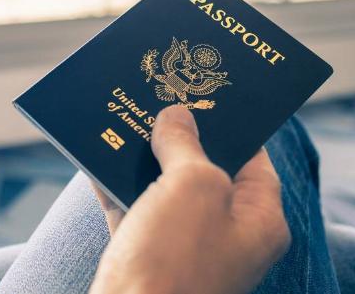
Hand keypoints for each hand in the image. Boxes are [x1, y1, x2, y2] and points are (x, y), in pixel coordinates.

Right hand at [90, 105, 289, 293]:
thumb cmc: (174, 260)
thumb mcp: (192, 186)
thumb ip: (186, 144)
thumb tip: (176, 117)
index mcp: (257, 220)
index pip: (254, 160)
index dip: (230, 125)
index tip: (205, 94)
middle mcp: (224, 235)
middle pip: (203, 171)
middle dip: (177, 137)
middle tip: (157, 100)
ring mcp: (182, 248)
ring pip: (162, 188)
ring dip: (142, 157)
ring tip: (125, 119)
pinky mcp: (143, 256)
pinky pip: (131, 208)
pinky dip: (115, 183)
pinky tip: (97, 155)